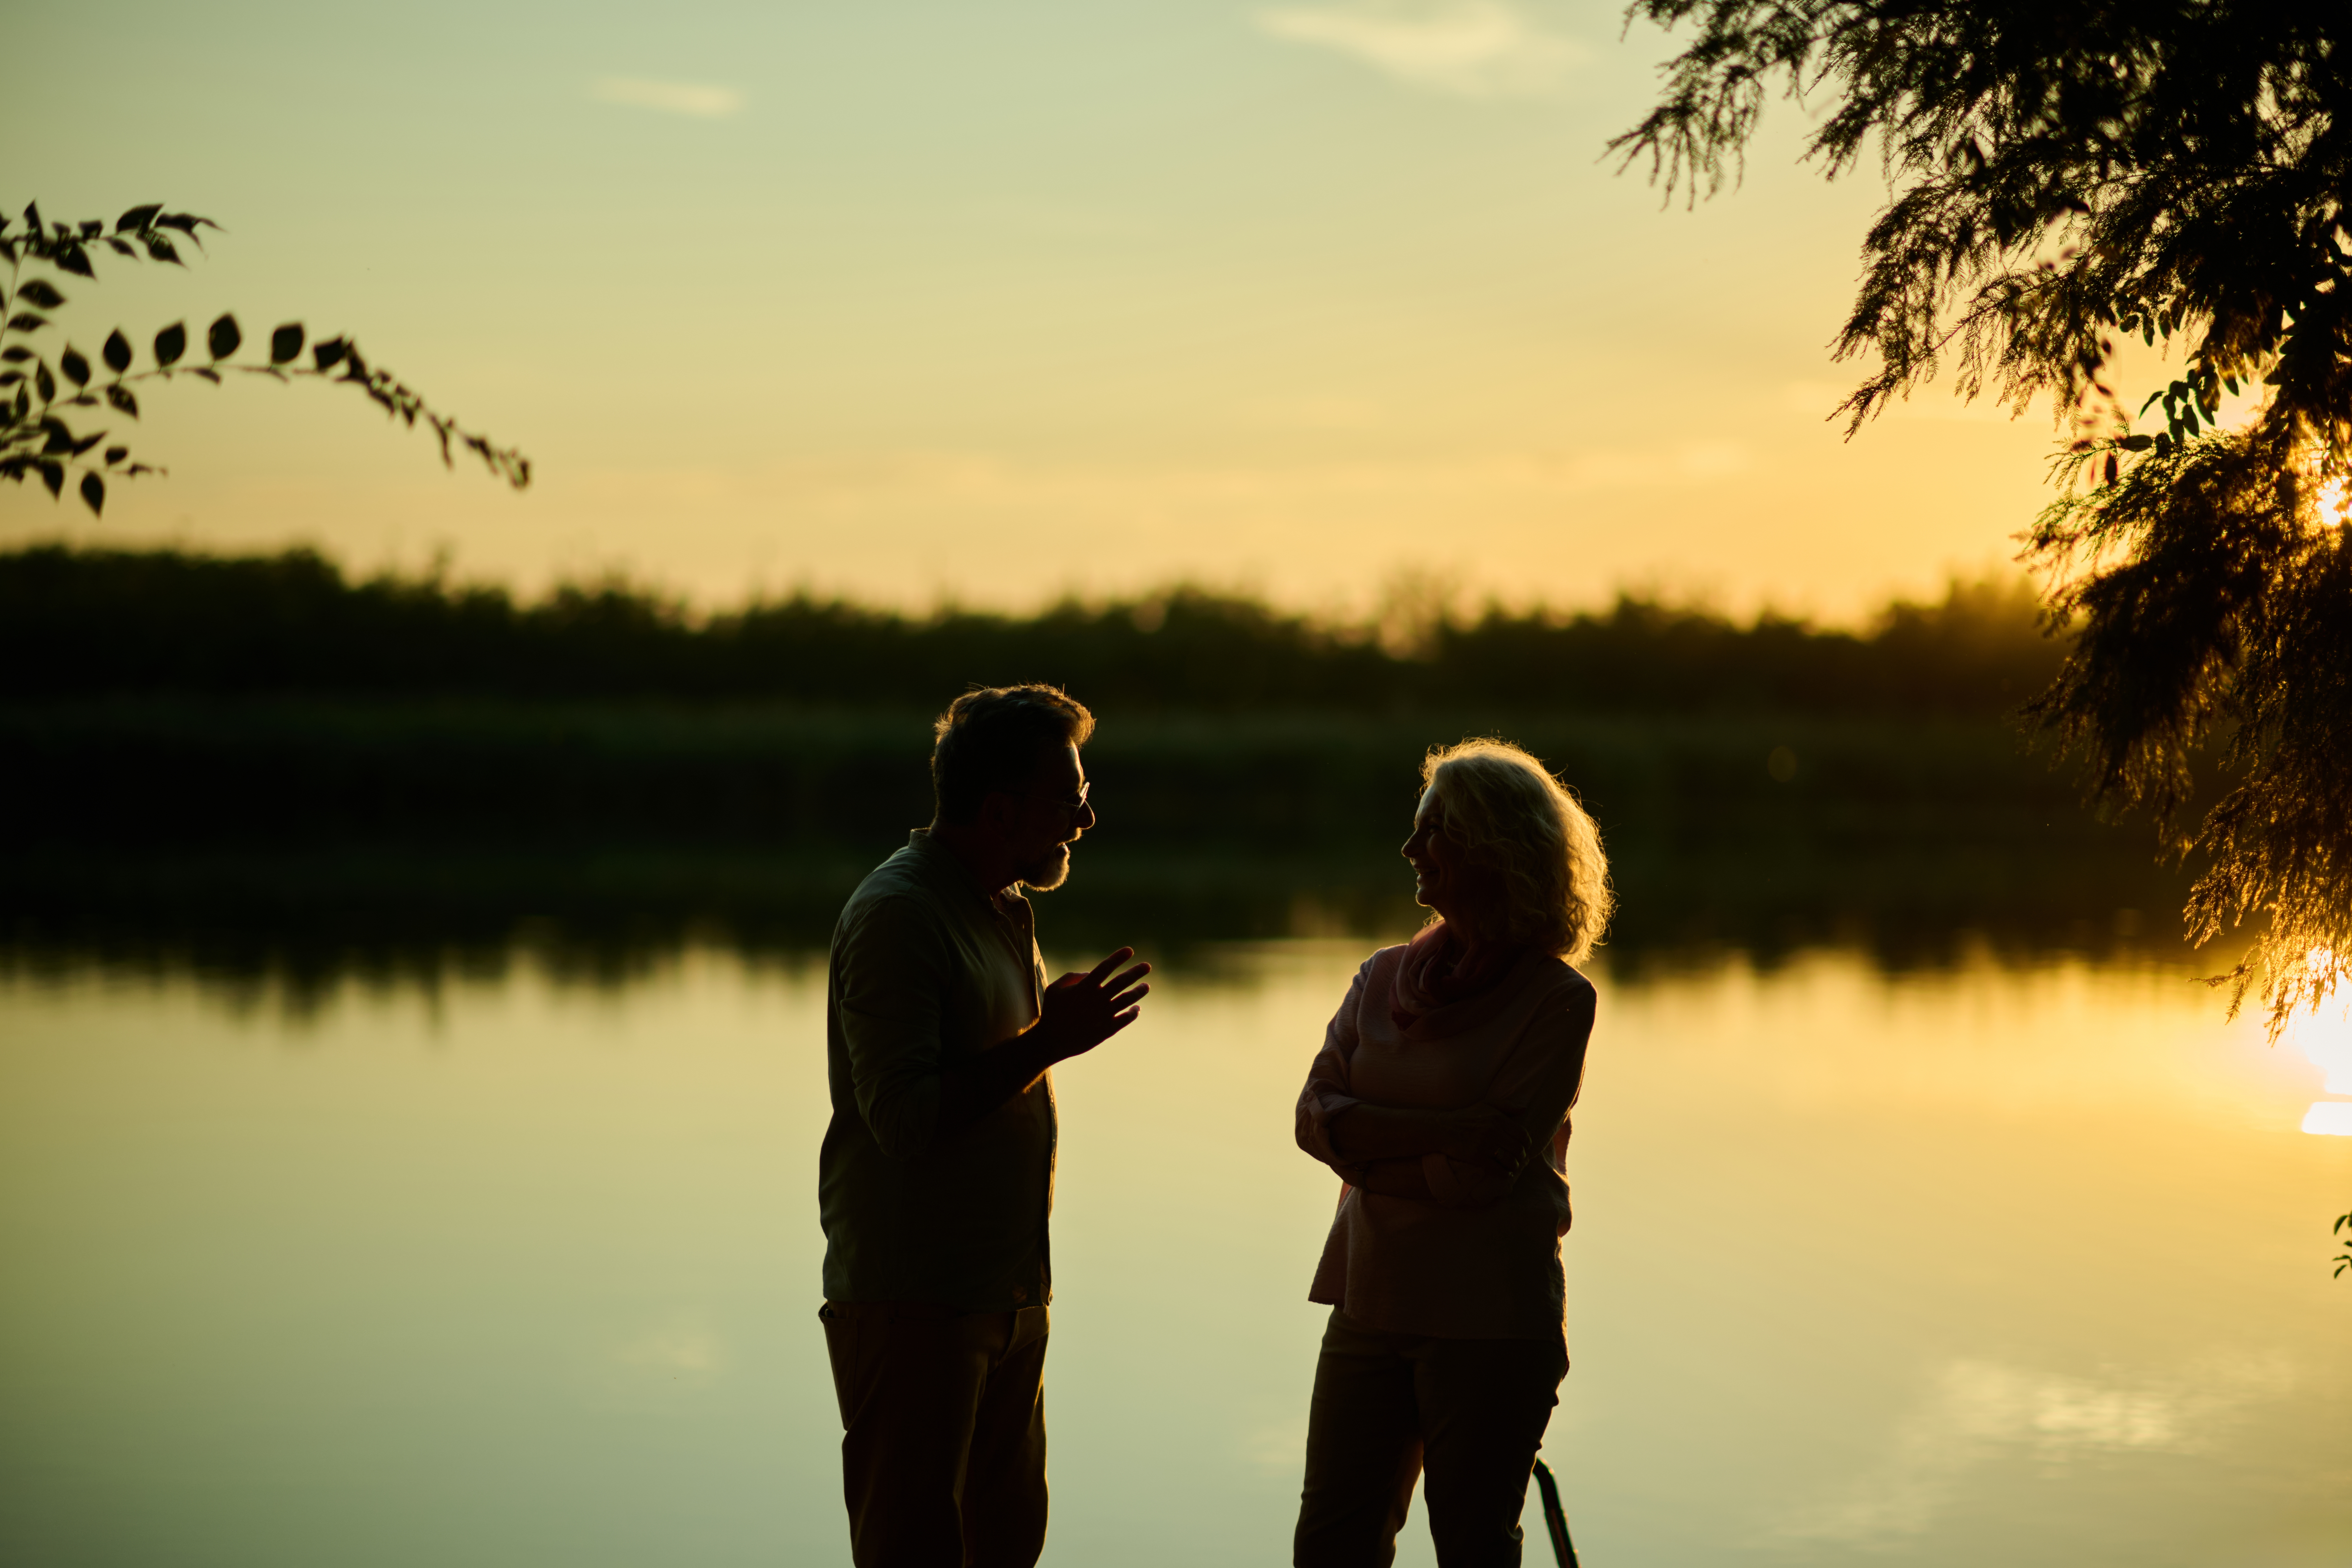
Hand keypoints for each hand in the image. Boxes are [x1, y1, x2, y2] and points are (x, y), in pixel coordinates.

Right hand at [1033, 947, 1151, 1061]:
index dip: (1118, 957)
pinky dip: (1134, 1012)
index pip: (1105, 967)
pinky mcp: (1107, 1030)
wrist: (1051, 1041)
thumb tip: (1089, 973)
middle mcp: (1097, 999)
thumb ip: (1072, 976)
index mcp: (1084, 987)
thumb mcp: (1054, 989)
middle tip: (1147, 966)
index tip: (1129, 951)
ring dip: (1139, 991)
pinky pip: (1126, 1018)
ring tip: (1146, 986)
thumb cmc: (1052, 1012)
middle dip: (1136, 972)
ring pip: (1127, 999)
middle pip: (1122, 981)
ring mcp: (1104, 1015)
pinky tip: (1137, 1008)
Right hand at [1434, 1105, 1529, 1167]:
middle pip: (1518, 1149)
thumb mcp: (1485, 1104)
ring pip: (1510, 1161)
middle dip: (1521, 1156)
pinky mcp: (1477, 1157)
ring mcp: (1485, 1145)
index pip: (1522, 1135)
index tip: (1524, 1147)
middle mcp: (1493, 1131)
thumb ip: (1506, 1105)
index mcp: (1498, 1118)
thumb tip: (1524, 1109)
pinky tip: (1505, 1174)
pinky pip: (1497, 1170)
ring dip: (1514, 1166)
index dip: (1526, 1144)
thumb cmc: (1466, 1116)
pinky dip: (1504, 1174)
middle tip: (1519, 1159)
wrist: (1443, 1128)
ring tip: (1512, 1166)